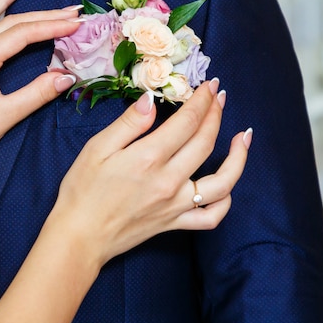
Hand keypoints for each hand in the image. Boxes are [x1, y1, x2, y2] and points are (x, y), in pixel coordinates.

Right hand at [49, 80, 250, 266]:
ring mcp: (176, 205)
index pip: (187, 122)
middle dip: (216, 114)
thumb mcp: (96, 149)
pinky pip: (211, 217)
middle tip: (220, 96)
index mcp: (149, 158)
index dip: (202, 100)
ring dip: (238, 157)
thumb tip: (151, 100)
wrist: (79, 236)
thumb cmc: (81, 191)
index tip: (209, 86)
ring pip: (222, 181)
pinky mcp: (175, 223)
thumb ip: (127, 124)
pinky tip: (227, 185)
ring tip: (243, 137)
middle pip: (205, 142)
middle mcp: (169, 181)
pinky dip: (225, 201)